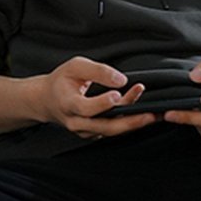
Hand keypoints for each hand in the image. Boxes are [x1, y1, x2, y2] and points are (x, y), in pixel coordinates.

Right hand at [34, 56, 157, 138]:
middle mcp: (75, 121)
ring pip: (111, 130)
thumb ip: (98, 71)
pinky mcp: (92, 134)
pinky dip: (127, 122)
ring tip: (152, 114)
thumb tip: (122, 80)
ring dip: (133, 122)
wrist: (47, 100)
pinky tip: (140, 113)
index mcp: (67, 103)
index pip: (85, 107)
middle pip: (104, 126)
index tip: (118, 94)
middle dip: (129, 122)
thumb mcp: (75, 66)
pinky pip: (111, 129)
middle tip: (149, 115)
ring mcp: (84, 131)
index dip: (102, 103)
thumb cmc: (62, 81)